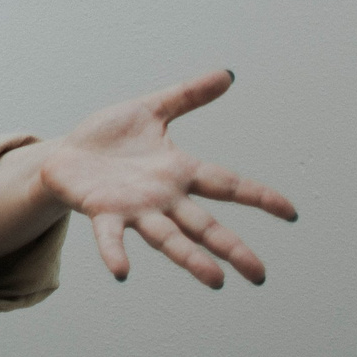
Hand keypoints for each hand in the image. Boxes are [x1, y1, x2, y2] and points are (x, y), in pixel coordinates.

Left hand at [40, 69, 298, 287]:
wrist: (64, 156)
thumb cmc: (108, 137)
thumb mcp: (150, 109)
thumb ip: (187, 95)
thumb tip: (226, 74)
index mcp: (178, 172)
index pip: (227, 184)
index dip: (258, 197)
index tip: (291, 212)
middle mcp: (162, 198)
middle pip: (204, 226)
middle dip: (232, 248)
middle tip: (260, 276)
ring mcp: (133, 209)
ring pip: (167, 238)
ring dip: (190, 259)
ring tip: (216, 281)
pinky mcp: (101, 212)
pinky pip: (110, 236)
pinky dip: (115, 253)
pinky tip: (122, 272)